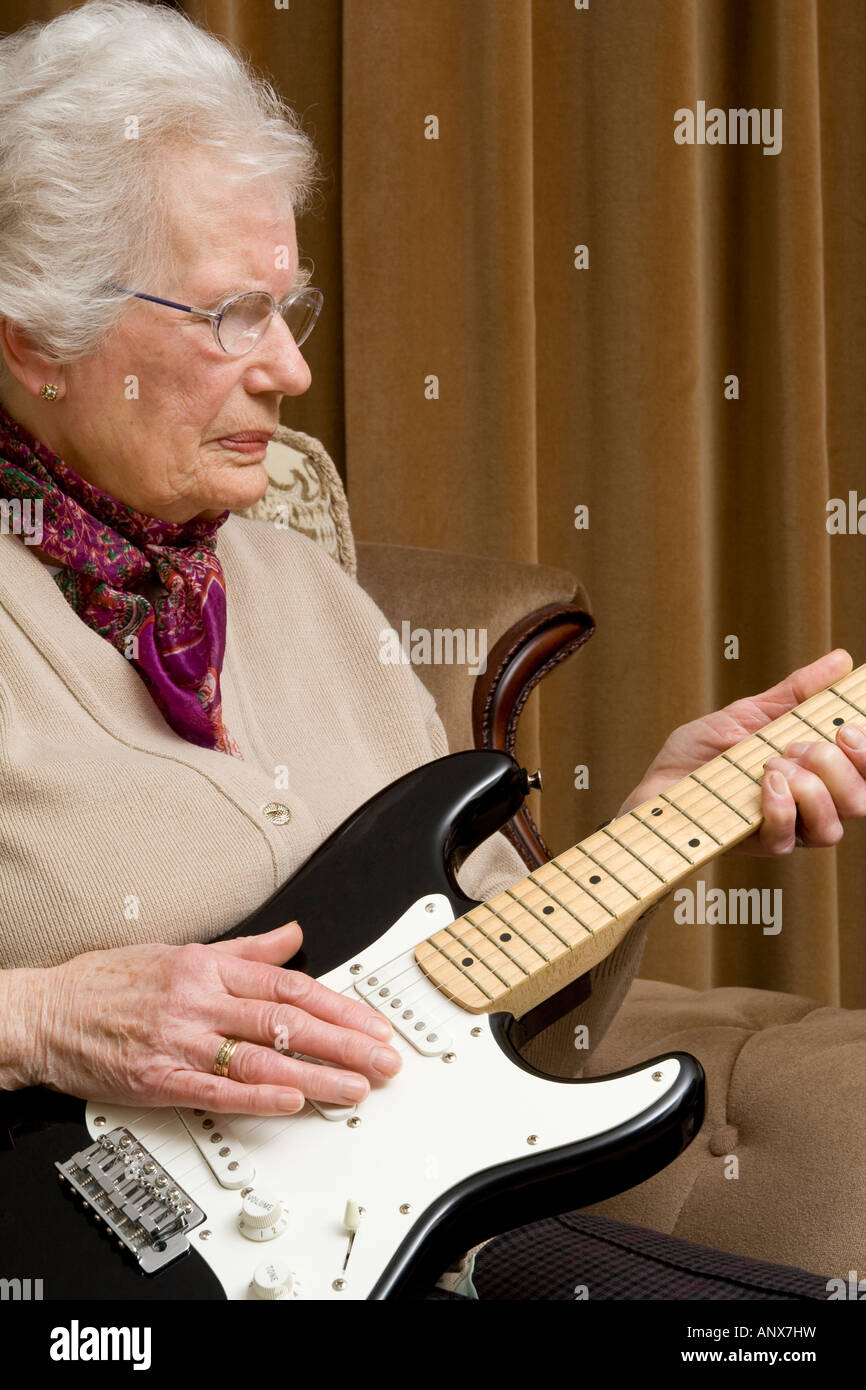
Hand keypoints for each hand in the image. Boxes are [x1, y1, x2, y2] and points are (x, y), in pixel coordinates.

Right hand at [12, 922, 401, 1113]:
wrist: (47, 1013)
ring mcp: (180, 1041)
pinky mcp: (159, 1079)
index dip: (339, 1005)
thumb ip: (246, 951)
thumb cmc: (111, 983)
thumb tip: (293, 938)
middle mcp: (199, 1001)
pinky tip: (292, 1101)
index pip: (289, 987)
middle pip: (286, 1022)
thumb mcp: (182, 951)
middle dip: (343, 1042)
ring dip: (315, 1075)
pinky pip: (217, 1090)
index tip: (373, 1022)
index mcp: (208, 968)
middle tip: (383, 1059)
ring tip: (355, 1087)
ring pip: (261, 1058)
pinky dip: (258, 1097)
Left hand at [615, 649, 865, 855]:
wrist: (656, 785)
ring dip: (809, 788)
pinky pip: (788, 839)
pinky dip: (780, 807)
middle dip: (839, 767)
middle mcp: (810, 806)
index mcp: (817, 774)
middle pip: (860, 802)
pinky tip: (764, 782)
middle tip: (802, 745)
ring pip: (832, 827)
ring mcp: (787, 829)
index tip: (848, 729)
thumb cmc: (701, 754)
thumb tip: (841, 660)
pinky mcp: (757, 846)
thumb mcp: (750, 713)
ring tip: (773, 763)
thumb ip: (796, 692)